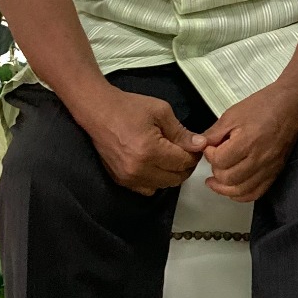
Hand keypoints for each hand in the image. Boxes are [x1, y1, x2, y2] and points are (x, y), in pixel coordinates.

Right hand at [81, 89, 203, 194]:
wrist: (98, 111)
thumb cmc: (128, 107)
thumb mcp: (161, 112)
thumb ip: (181, 132)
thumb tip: (200, 145)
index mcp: (150, 150)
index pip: (183, 162)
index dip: (194, 155)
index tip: (196, 147)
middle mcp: (138, 169)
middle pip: (175, 178)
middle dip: (185, 166)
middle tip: (186, 152)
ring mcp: (128, 177)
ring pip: (163, 186)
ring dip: (172, 174)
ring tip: (171, 157)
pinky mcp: (120, 180)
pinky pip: (147, 189)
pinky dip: (156, 180)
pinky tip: (156, 165)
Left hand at [200, 84, 297, 200]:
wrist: (291, 105)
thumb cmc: (263, 105)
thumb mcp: (233, 114)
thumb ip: (214, 133)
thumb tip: (200, 145)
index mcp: (247, 141)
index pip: (219, 161)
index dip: (209, 155)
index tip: (210, 147)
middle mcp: (259, 158)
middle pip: (228, 178)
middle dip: (216, 170)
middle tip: (215, 159)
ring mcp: (269, 168)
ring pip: (241, 190)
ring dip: (224, 187)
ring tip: (215, 181)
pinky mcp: (275, 172)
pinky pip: (257, 193)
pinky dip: (241, 195)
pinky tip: (232, 188)